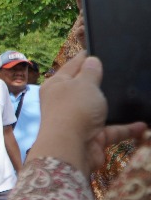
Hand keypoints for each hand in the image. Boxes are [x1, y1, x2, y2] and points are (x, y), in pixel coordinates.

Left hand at [32, 52, 147, 173]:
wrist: (71, 149)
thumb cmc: (74, 110)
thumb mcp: (83, 84)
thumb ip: (90, 71)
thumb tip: (91, 60)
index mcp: (57, 85)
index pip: (72, 66)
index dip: (85, 58)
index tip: (98, 49)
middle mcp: (65, 102)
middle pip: (86, 89)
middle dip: (102, 83)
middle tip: (122, 73)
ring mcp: (79, 120)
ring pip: (100, 110)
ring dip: (115, 107)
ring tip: (134, 97)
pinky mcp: (92, 137)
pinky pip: (113, 130)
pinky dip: (127, 128)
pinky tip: (143, 124)